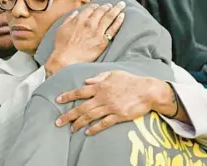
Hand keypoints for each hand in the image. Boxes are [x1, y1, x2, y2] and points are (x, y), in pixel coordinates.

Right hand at [44, 2, 125, 76]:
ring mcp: (97, 32)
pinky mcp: (103, 41)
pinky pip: (113, 29)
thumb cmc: (62, 46)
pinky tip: (122, 16)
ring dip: (116, 9)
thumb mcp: (61, 29)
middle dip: (107, 6)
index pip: (91, 9)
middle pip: (101, 11)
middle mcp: (89, 23)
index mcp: (80, 19)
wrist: (66, 59)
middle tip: (112, 5)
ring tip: (121, 5)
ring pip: (109, 17)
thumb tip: (75, 13)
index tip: (99, 6)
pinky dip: (118, 21)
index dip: (96, 6)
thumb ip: (69, 19)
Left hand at [54, 70, 174, 134]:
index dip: (68, 96)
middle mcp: (103, 97)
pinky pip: (104, 123)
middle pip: (82, 107)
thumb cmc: (131, 81)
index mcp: (101, 86)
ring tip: (71, 128)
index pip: (80, 91)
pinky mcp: (118, 116)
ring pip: (90, 116)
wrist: (148, 90)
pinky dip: (95, 128)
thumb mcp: (114, 73)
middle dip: (69, 115)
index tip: (58, 100)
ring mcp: (110, 107)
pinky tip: (88, 132)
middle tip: (58, 122)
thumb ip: (99, 77)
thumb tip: (86, 81)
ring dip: (79, 123)